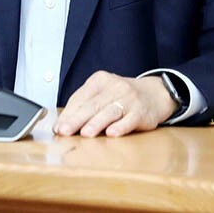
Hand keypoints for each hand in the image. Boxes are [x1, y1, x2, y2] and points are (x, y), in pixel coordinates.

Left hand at [53, 71, 177, 136]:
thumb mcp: (103, 93)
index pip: (80, 97)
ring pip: (109, 111)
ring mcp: (129, 99)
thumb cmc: (122, 96)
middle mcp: (115, 87)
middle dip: (76, 120)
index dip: (68, 114)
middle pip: (92, 105)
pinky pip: (129, 120)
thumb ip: (85, 105)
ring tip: (85, 134)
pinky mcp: (141, 112)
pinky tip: (112, 134)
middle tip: (64, 131)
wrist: (155, 93)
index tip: (57, 127)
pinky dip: (120, 127)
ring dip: (96, 123)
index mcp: (100, 80)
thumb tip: (63, 124)